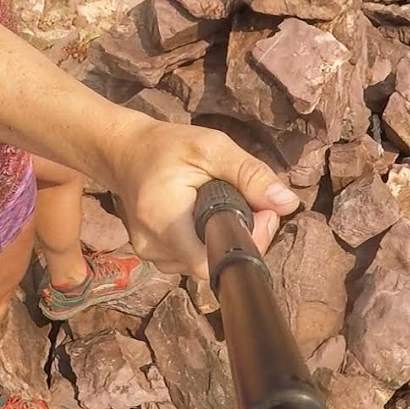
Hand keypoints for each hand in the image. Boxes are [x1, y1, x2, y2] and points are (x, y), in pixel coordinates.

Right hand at [100, 113, 299, 279]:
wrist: (122, 152)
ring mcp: (151, 256)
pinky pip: (192, 257)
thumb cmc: (164, 146)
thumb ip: (249, 174)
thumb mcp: (211, 148)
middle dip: (242, 235)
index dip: (247, 243)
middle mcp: (154, 248)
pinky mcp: (154, 255)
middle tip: (254, 202)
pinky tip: (209, 215)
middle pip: (213, 263)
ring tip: (229, 202)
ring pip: (205, 262)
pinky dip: (208, 239)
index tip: (262, 212)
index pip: (212, 261)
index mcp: (164, 221)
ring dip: (225, 237)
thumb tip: (287, 203)